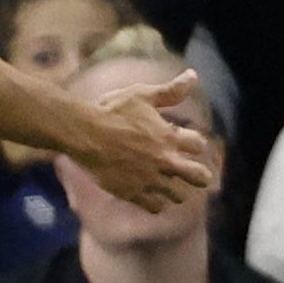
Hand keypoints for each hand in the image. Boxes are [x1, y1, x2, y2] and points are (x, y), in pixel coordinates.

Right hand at [67, 70, 213, 212]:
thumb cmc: (111, 111)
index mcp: (169, 137)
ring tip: (167, 183)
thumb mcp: (142, 95)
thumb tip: (193, 75)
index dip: (193, 143)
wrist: (83, 133)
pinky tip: (148, 193)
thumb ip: (170, 91)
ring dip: (176, 190)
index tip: (182, 141)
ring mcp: (150, 179)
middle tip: (192, 173)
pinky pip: (156, 207)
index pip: (199, 145)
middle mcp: (165, 161)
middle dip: (199, 175)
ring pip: (179, 196)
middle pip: (200, 177)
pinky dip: (155, 202)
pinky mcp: (133, 193)